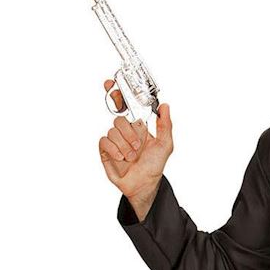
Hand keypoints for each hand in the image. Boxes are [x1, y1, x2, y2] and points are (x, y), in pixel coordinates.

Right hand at [98, 79, 172, 200]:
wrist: (143, 185)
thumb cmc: (154, 166)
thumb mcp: (165, 144)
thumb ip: (165, 124)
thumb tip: (165, 106)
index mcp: (138, 127)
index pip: (126, 106)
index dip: (117, 93)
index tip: (111, 84)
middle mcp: (125, 132)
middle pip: (119, 118)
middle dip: (128, 132)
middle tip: (137, 145)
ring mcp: (115, 141)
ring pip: (113, 130)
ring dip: (125, 145)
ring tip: (132, 157)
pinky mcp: (106, 150)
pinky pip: (105, 141)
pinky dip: (114, 149)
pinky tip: (122, 158)